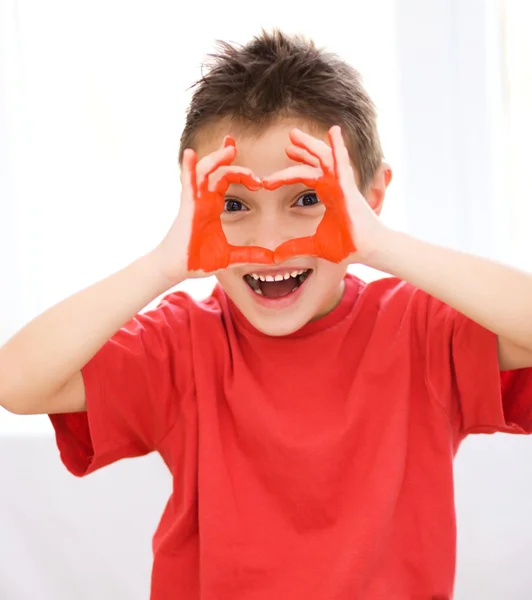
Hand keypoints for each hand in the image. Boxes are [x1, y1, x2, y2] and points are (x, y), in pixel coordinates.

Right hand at [153, 136, 273, 283]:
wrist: (176, 269)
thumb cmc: (196, 260)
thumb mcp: (229, 257)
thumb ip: (249, 254)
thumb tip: (271, 258)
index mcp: (211, 206)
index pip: (224, 178)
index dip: (237, 169)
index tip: (254, 171)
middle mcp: (202, 200)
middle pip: (214, 169)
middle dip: (224, 155)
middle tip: (235, 145)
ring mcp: (193, 202)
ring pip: (204, 171)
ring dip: (216, 158)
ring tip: (230, 148)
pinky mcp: (186, 209)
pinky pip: (187, 184)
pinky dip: (188, 168)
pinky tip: (191, 154)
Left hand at [262, 126, 384, 264]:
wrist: (367, 249)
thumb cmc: (348, 245)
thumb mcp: (315, 246)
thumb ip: (296, 247)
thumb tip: (277, 256)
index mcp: (328, 195)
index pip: (306, 177)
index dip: (287, 176)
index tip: (268, 181)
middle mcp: (335, 185)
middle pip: (316, 161)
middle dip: (302, 151)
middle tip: (288, 143)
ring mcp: (342, 184)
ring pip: (325, 157)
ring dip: (310, 145)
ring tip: (294, 135)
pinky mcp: (349, 186)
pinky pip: (342, 162)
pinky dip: (338, 146)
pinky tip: (334, 131)